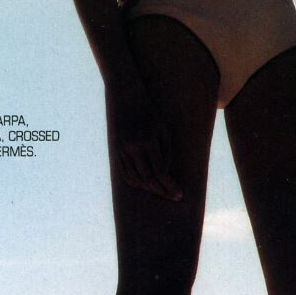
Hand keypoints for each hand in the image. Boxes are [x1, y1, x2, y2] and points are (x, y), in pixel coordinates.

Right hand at [107, 82, 182, 201]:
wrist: (126, 97)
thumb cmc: (150, 112)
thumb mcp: (164, 129)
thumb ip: (166, 152)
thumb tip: (166, 174)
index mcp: (149, 140)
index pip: (160, 171)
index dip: (170, 185)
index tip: (179, 194)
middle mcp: (134, 147)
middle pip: (148, 178)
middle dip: (162, 190)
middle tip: (173, 196)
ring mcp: (122, 149)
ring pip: (135, 178)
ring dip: (149, 189)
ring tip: (162, 192)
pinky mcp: (116, 150)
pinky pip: (125, 173)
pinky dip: (136, 183)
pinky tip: (147, 186)